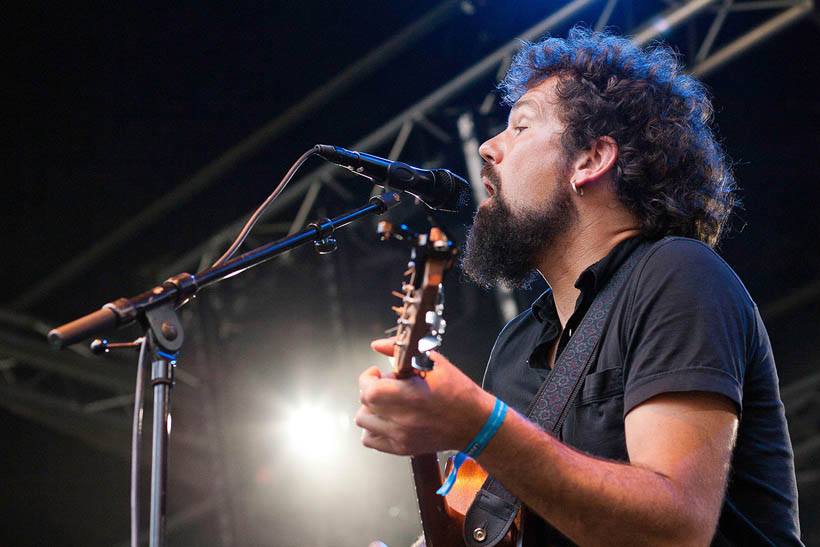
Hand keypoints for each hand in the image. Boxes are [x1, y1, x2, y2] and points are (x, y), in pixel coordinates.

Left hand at [355, 338, 494, 455]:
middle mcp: (403, 419)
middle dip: (371, 389)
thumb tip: (378, 345)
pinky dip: (372, 427)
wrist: (475, 423)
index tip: (376, 372)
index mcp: (411, 395)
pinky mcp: (402, 448)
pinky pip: (370, 439)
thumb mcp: (434, 362)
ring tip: (386, 402)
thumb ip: (401, 352)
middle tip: (386, 385)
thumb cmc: (458, 392)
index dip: (368, 378)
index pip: (369, 390)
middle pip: (365, 403)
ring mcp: (401, 436)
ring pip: (363, 421)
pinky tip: (386, 419)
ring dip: (370, 408)